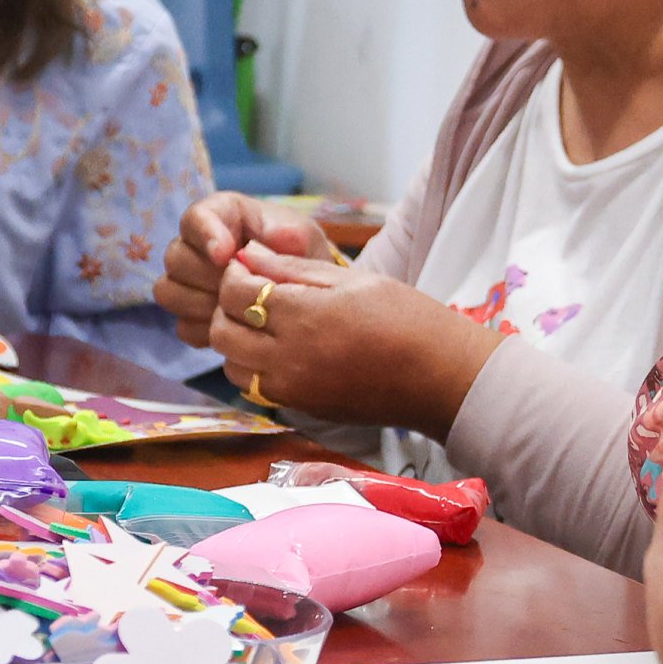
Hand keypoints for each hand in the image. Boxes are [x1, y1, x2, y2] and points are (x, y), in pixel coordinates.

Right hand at [158, 192, 336, 345]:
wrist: (304, 294)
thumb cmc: (300, 255)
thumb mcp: (302, 237)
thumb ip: (286, 233)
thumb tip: (266, 240)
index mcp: (220, 216)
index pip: (194, 218)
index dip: (205, 236)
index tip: (224, 255)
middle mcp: (195, 247)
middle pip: (175, 258)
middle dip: (207, 276)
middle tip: (238, 285)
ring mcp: (187, 282)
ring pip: (168, 292)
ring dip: (202, 303)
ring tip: (237, 306)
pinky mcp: (190, 316)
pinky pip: (182, 326)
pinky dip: (206, 329)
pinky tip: (234, 326)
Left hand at [204, 248, 494, 431]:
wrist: (439, 378)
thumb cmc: (406, 318)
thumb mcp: (352, 279)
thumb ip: (293, 268)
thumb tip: (249, 255)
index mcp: (303, 315)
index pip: (236, 291)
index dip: (236, 274)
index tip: (250, 266)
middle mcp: (288, 357)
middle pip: (222, 330)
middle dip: (228, 307)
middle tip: (252, 293)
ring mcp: (291, 388)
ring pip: (231, 364)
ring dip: (237, 340)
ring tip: (264, 325)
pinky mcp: (299, 408)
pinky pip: (253, 388)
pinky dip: (252, 368)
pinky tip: (278, 352)